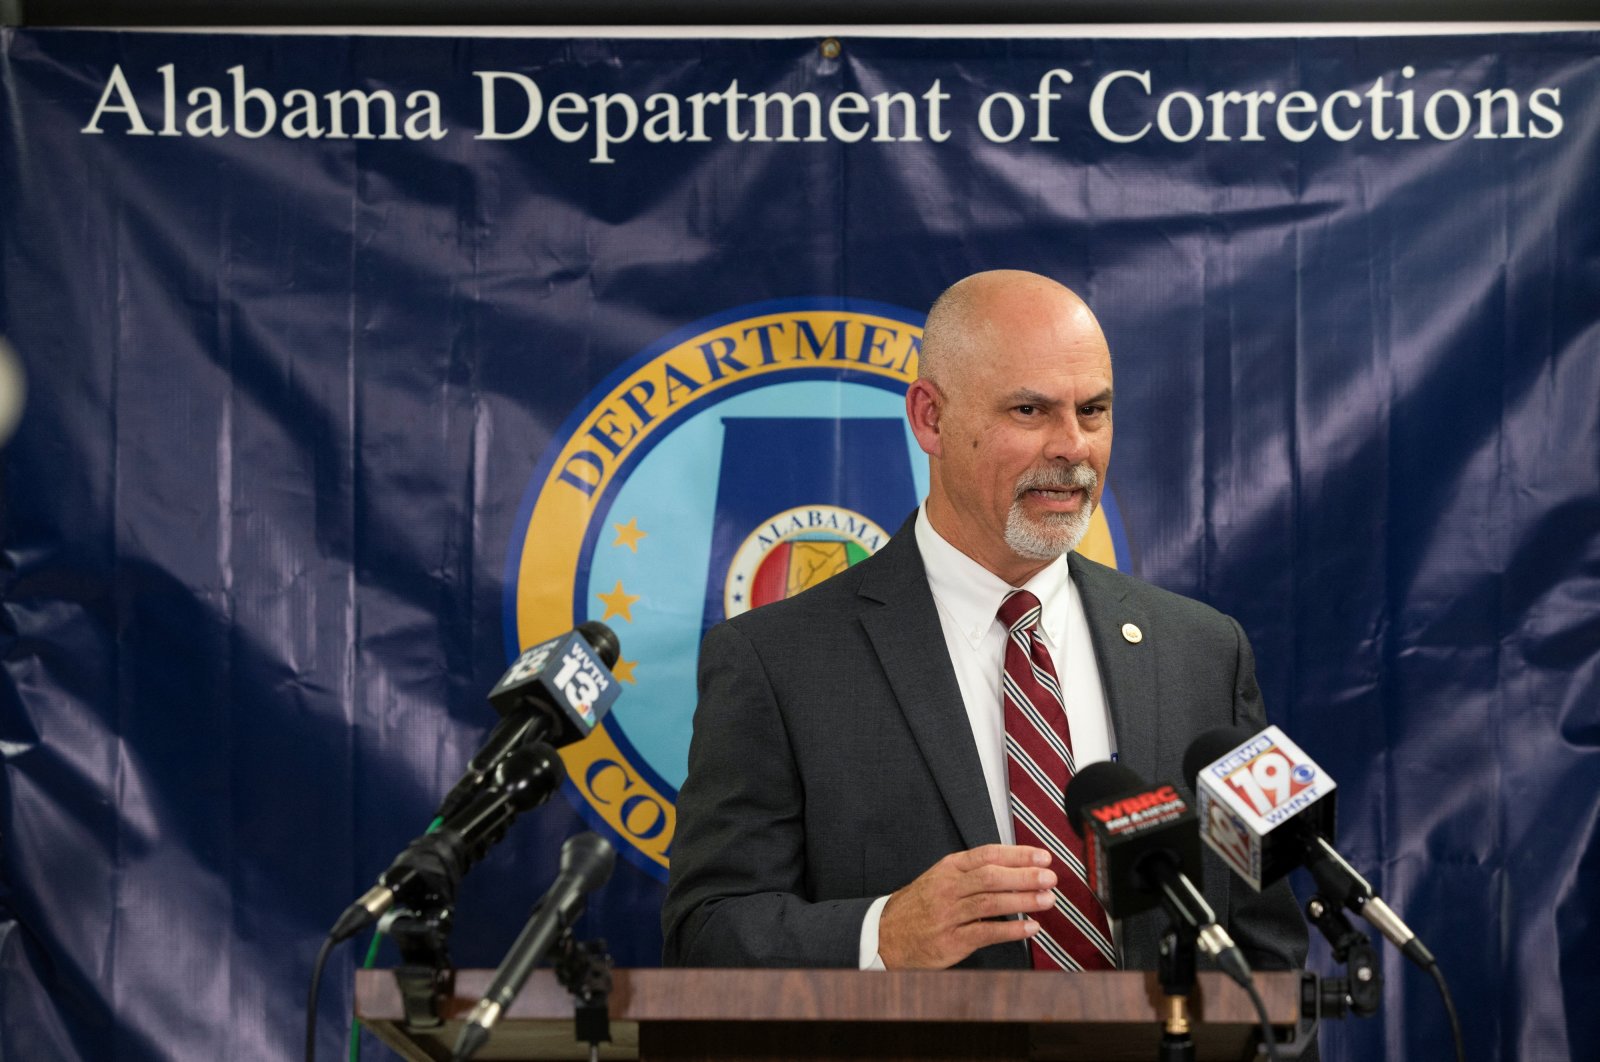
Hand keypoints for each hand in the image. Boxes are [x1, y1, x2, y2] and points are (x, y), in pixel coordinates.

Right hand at [877, 844, 1055, 968]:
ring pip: (991, 903)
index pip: (987, 855)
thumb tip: (1015, 868)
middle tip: (1050, 877)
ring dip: (1023, 901)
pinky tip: (1030, 927)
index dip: (1018, 855)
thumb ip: (973, 873)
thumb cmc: (919, 906)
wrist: (885, 935)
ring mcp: (948, 915)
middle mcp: (948, 888)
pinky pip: (986, 933)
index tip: (1042, 857)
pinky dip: (1011, 931)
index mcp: (948, 868)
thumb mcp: (940, 878)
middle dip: (1024, 876)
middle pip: (992, 877)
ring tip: (1046, 899)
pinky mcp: (951, 941)